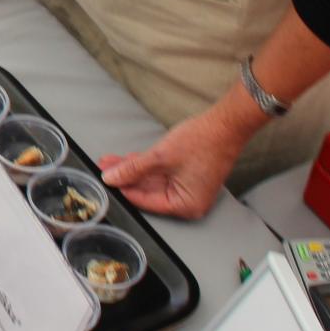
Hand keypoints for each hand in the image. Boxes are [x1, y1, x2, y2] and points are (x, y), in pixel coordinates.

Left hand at [98, 105, 247, 219]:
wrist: (224, 125)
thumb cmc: (203, 142)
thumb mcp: (160, 157)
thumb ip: (133, 169)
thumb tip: (111, 178)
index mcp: (185, 206)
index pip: (145, 201)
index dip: (123, 189)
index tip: (105, 181)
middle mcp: (188, 202)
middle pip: (147, 191)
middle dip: (125, 178)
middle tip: (104, 168)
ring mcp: (187, 189)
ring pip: (151, 181)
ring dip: (131, 170)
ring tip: (110, 161)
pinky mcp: (186, 176)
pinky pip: (160, 174)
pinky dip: (144, 166)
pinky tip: (126, 159)